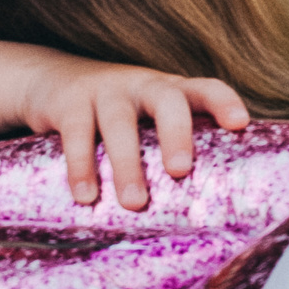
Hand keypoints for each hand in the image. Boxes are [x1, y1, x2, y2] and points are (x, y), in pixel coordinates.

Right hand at [15, 57, 249, 209]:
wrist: (49, 79)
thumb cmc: (115, 113)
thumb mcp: (146, 118)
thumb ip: (170, 147)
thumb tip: (207, 209)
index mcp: (169, 91)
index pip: (204, 88)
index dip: (223, 102)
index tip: (240, 124)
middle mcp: (141, 85)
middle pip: (166, 101)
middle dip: (176, 133)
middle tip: (180, 170)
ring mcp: (104, 90)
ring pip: (119, 122)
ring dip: (127, 163)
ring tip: (134, 203)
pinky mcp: (69, 103)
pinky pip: (76, 133)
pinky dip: (80, 166)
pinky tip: (86, 196)